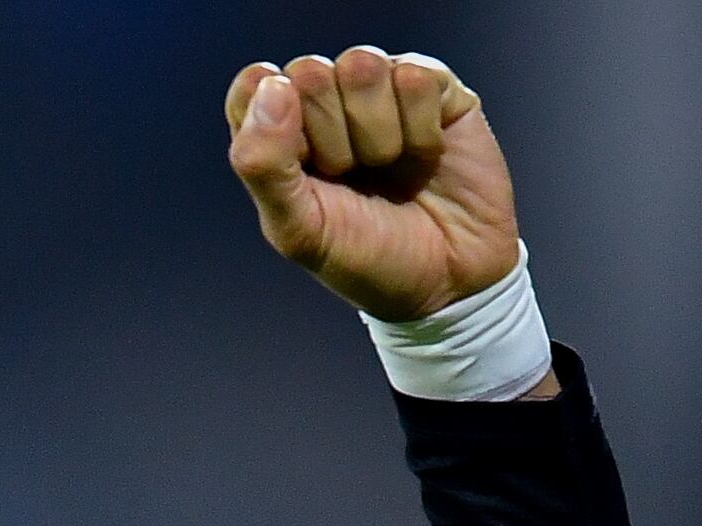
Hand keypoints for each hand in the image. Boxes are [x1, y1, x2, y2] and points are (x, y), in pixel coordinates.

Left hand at [223, 47, 519, 322]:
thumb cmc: (368, 256)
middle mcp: (327, 99)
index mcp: (281, 131)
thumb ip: (263, 164)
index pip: (254, 85)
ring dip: (377, 134)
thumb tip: (272, 86)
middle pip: (309, 71)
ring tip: (389, 167)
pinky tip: (425, 156)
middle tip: (352, 178)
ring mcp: (381, 88)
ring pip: (363, 65)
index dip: (275, 121)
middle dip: (332, 137)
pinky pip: (415, 77)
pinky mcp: (433, 86)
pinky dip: (420, 130)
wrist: (447, 284)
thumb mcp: (300, 230)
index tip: (302, 167)